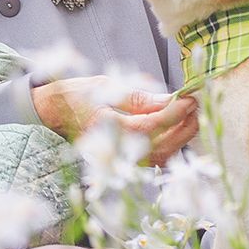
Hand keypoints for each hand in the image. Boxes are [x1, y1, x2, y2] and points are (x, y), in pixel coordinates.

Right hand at [31, 76, 198, 168]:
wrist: (53, 114)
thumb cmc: (77, 96)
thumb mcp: (107, 86)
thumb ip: (139, 97)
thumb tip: (169, 100)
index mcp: (107, 127)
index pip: (151, 125)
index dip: (174, 113)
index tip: (189, 98)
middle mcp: (114, 149)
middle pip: (161, 145)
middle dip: (184, 125)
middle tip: (195, 104)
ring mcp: (119, 159)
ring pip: (161, 156)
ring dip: (181, 137)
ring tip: (191, 116)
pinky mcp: (123, 162)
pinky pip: (153, 160)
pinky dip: (170, 146)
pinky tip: (178, 130)